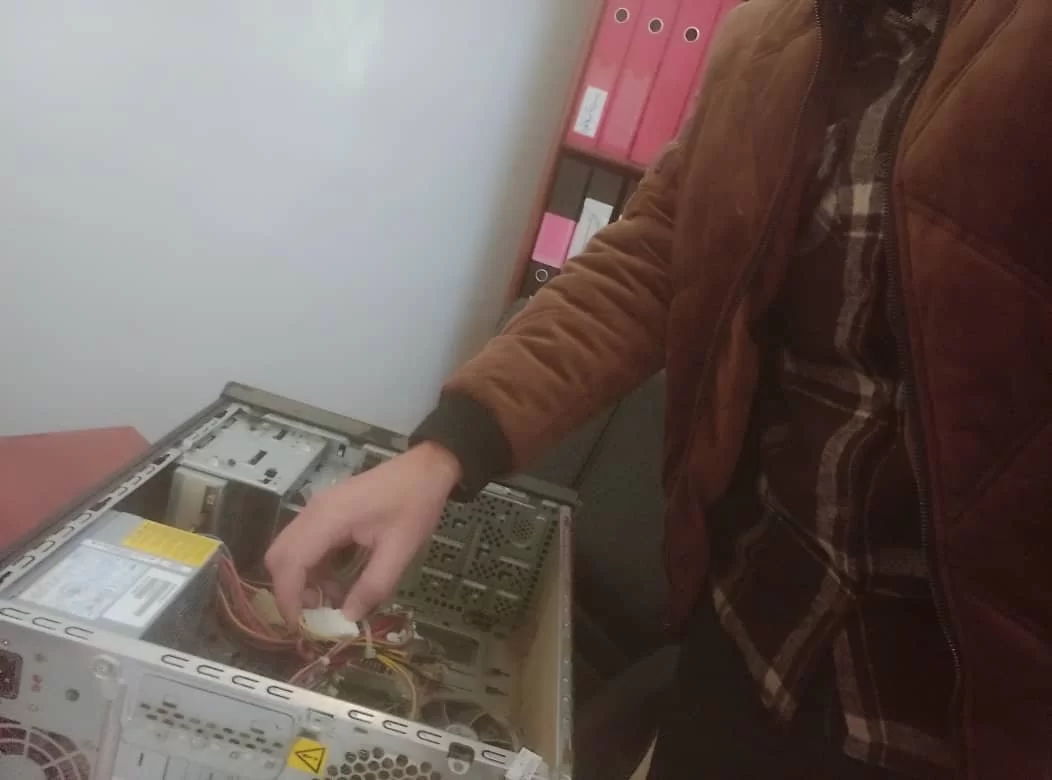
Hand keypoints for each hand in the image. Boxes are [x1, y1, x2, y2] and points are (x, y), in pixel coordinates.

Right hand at [264, 442, 461, 626]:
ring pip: (290, 550)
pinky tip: (337, 581)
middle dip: (290, 591)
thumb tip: (348, 618)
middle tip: (315, 616)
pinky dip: (313, 567)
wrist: (426, 468)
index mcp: (329, 518)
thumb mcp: (400, 551)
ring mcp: (318, 508)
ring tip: (331, 601)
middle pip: (280, 556)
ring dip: (302, 580)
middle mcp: (314, 511)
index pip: (290, 562)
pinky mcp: (326, 510)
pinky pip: (305, 543)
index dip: (289, 598)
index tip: (301, 627)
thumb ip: (373, 586)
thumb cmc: (415, 505)